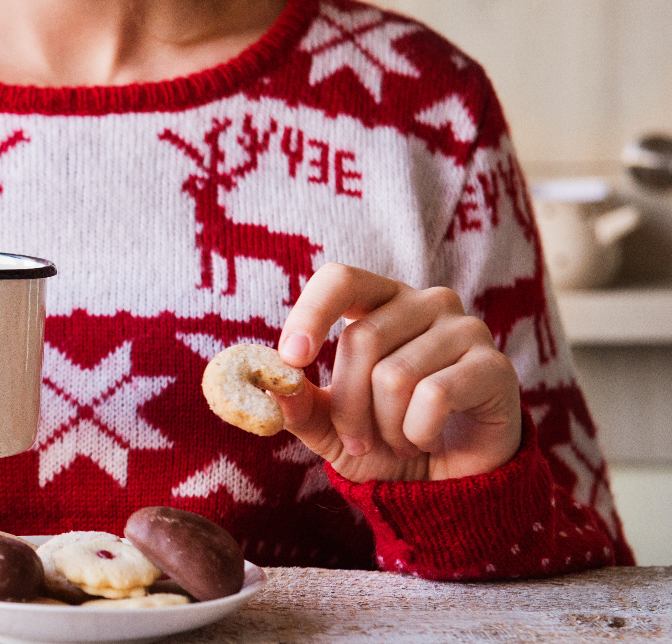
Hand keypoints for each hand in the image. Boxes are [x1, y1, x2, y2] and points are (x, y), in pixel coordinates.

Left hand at [274, 263, 520, 481]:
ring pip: (396, 374)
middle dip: (349, 406)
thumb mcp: (331, 429)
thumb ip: (300, 406)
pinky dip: (419, 433)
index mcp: (380, 303)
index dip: (311, 313)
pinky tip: (429, 440)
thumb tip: (269, 387)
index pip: (341, 279)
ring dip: (387, 428)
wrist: (451, 485)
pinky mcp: (495, 366)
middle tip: (360, 440)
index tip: (290, 358)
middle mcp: (426, 303)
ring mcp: (466, 329)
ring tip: (402, 441)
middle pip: (362, 339)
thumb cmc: (387, 443)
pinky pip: (435, 396)